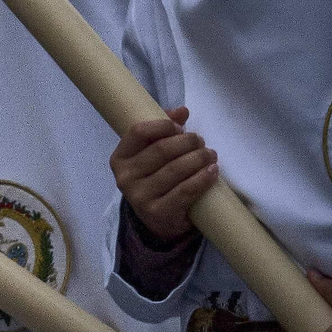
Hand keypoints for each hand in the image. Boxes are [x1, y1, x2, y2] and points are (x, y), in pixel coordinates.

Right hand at [110, 106, 218, 244]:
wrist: (157, 220)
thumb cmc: (156, 179)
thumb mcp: (152, 155)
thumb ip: (163, 131)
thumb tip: (182, 111)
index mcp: (119, 158)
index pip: (138, 132)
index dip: (164, 125)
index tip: (181, 128)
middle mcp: (125, 177)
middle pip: (161, 149)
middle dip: (188, 142)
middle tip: (201, 142)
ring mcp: (140, 197)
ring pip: (176, 169)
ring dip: (199, 158)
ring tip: (210, 155)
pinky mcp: (158, 212)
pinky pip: (186, 190)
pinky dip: (203, 178)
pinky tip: (212, 171)